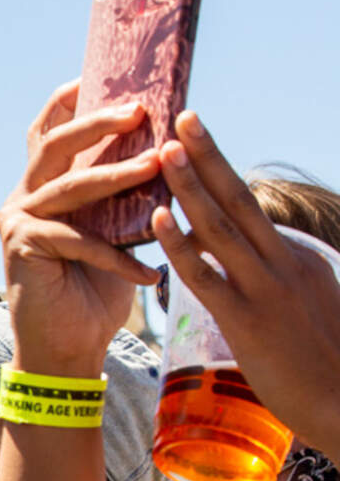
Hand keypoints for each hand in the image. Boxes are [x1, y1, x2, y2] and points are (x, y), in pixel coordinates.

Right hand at [0, 81, 160, 375]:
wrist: (64, 349)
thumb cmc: (92, 291)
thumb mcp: (111, 234)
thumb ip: (117, 198)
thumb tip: (159, 153)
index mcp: (41, 188)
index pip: (47, 134)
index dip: (66, 103)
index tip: (94, 75)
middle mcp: (23, 197)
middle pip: (54, 145)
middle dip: (97, 123)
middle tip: (138, 110)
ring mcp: (18, 221)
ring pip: (69, 186)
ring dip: (116, 176)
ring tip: (156, 166)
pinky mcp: (23, 248)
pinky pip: (78, 240)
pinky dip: (117, 256)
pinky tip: (148, 272)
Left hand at [153, 112, 339, 450]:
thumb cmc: (322, 363)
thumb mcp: (305, 304)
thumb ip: (272, 274)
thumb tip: (236, 253)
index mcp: (297, 256)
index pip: (249, 205)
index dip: (217, 170)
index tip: (192, 137)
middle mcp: (285, 263)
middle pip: (239, 198)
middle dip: (207, 155)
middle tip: (181, 117)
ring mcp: (267, 290)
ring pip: (221, 226)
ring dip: (190, 185)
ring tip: (164, 150)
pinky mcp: (248, 321)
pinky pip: (207, 275)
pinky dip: (181, 243)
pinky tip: (158, 219)